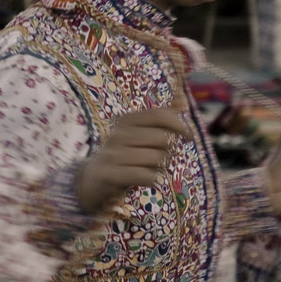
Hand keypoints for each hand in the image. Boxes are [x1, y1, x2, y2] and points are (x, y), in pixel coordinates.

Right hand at [76, 108, 191, 215]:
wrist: (91, 179)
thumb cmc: (123, 156)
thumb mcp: (137, 135)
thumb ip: (158, 121)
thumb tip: (181, 101)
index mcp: (127, 120)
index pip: (160, 115)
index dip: (179, 124)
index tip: (189, 137)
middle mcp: (119, 134)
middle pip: (163, 139)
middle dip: (169, 152)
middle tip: (160, 161)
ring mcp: (113, 153)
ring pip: (157, 159)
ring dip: (159, 168)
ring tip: (148, 171)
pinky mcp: (111, 173)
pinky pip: (145, 176)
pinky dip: (152, 180)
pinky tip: (147, 180)